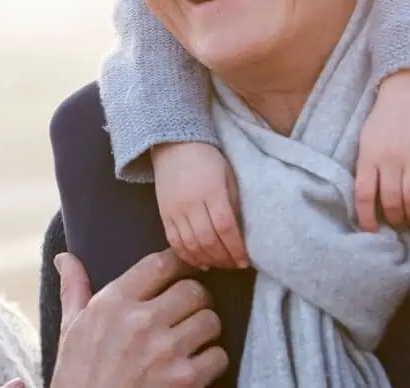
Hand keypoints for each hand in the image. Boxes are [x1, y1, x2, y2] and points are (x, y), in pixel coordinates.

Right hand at [52, 249, 227, 387]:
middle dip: (196, 299)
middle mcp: (141, 321)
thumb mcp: (70, 329)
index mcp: (113, 303)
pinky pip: (217, 356)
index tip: (184, 268)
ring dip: (206, 329)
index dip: (179, 262)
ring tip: (194, 337)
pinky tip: (197, 364)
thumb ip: (75, 288)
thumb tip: (65, 257)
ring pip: (210, 320)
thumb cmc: (78, 376)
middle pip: (194, 289)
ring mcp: (164, 351)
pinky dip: (212, 360)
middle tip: (190, 308)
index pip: (161, 263)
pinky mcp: (184, 379)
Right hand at [153, 142, 248, 268]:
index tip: (246, 261)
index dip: (236, 249)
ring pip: (191, 245)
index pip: (225, 228)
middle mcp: (191, 204)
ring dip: (208, 260)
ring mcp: (174, 211)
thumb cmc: (208, 159)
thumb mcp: (229, 175)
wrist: (174, 145)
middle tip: (236, 265)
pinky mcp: (163, 215)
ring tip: (221, 264)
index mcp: (212, 191)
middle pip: (208, 241)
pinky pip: (174, 242)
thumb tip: (241, 232)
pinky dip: (188, 256)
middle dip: (224, 258)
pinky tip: (201, 262)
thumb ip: (234, 203)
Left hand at [355, 67, 409, 230]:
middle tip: (396, 224)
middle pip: (391, 200)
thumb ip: (366, 166)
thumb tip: (367, 197)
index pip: (363, 194)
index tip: (370, 230)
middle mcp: (389, 160)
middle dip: (394, 218)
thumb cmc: (383, 118)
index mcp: (368, 156)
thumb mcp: (365, 140)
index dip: (366, 217)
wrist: (407, 91)